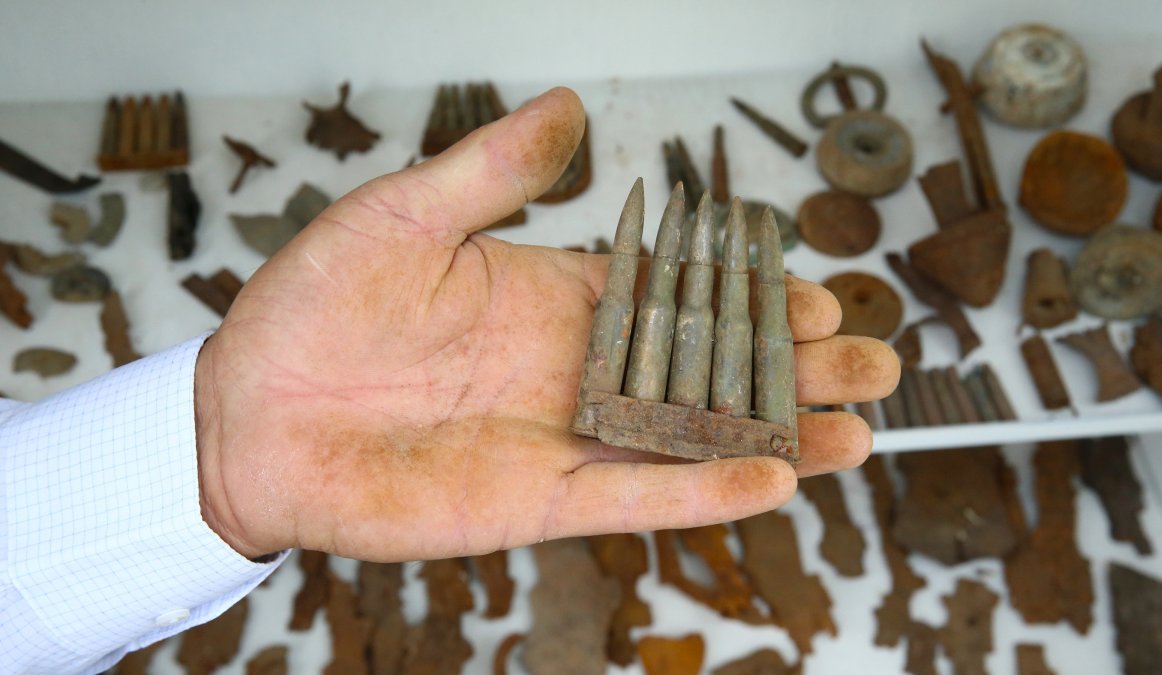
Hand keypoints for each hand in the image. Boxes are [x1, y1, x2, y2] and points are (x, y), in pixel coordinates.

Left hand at [193, 87, 898, 560]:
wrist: (249, 408)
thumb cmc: (316, 305)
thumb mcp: (407, 212)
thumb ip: (495, 170)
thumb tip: (568, 107)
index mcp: (553, 297)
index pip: (676, 297)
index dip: (748, 298)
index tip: (818, 291)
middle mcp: (572, 370)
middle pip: (705, 371)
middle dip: (789, 369)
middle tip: (874, 363)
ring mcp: (560, 437)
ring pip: (687, 439)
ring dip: (772, 436)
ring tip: (857, 434)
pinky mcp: (532, 498)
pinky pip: (631, 496)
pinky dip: (700, 491)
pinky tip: (771, 478)